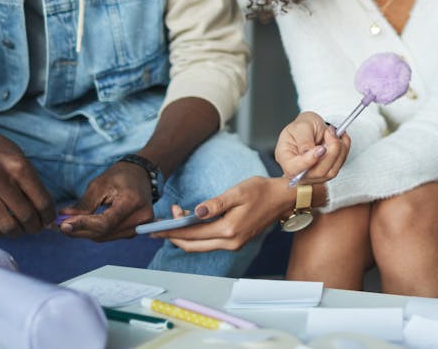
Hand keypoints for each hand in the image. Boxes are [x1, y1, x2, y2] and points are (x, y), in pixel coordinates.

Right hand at [0, 115, 54, 236]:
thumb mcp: (20, 157)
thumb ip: (31, 182)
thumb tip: (45, 209)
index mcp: (18, 168)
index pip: (42, 201)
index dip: (49, 215)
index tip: (50, 218)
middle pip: (26, 217)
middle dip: (36, 226)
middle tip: (38, 226)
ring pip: (7, 227)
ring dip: (19, 232)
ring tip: (22, 227)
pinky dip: (0, 232)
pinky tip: (5, 225)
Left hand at [59, 161, 154, 240]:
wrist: (142, 175)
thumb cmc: (120, 176)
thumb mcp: (100, 184)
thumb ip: (83, 205)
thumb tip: (64, 220)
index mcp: (132, 202)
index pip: (104, 223)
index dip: (82, 226)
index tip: (63, 225)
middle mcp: (140, 218)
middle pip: (103, 233)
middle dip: (80, 230)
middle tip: (60, 224)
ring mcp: (141, 226)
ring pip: (105, 237)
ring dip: (87, 231)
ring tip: (72, 222)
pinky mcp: (136, 230)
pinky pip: (110, 235)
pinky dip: (96, 231)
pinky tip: (86, 223)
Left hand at [158, 176, 292, 250]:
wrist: (283, 198)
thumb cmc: (262, 191)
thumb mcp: (237, 192)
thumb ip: (215, 204)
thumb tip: (195, 212)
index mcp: (229, 230)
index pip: (192, 235)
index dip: (171, 231)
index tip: (155, 228)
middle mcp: (230, 242)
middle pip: (193, 246)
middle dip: (173, 236)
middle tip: (158, 226)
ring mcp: (234, 244)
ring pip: (200, 246)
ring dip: (185, 236)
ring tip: (174, 219)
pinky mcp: (236, 241)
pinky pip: (210, 242)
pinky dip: (197, 235)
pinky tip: (191, 223)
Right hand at [275, 111, 349, 183]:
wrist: (311, 127)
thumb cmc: (302, 126)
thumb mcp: (300, 126)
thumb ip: (304, 140)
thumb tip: (309, 153)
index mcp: (286, 159)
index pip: (294, 169)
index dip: (309, 161)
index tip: (321, 148)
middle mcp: (299, 170)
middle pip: (317, 172)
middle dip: (330, 152)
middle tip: (330, 133)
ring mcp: (314, 174)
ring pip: (331, 171)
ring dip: (339, 151)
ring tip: (334, 134)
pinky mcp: (326, 171)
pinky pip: (339, 166)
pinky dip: (343, 151)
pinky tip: (340, 139)